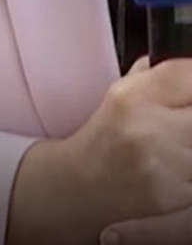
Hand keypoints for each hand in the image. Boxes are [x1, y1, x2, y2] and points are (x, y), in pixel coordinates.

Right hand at [45, 57, 191, 238]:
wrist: (80, 185)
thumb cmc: (104, 137)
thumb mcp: (119, 93)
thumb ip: (157, 74)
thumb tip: (188, 64)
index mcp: (131, 97)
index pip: (188, 73)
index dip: (191, 81)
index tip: (188, 88)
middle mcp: (147, 130)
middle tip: (182, 122)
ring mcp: (164, 165)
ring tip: (178, 143)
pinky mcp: (176, 195)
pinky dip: (190, 168)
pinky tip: (176, 165)